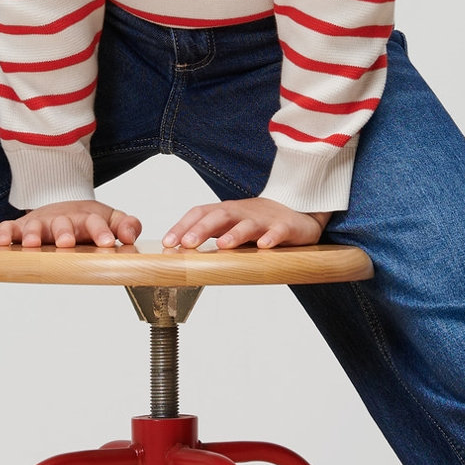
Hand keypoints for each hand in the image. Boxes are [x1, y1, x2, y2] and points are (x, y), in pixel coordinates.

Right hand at [0, 199, 142, 248]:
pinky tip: (2, 242)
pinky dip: (4, 233)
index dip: (102, 231)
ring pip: (34, 226)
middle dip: (64, 232)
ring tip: (33, 243)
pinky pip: (8, 228)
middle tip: (67, 242)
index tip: (108, 242)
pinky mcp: (20, 227)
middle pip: (63, 224)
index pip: (95, 222)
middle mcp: (62, 220)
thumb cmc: (87, 220)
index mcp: (86, 218)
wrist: (62, 203)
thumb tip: (130, 234)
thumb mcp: (110, 219)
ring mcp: (40, 223)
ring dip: (33, 234)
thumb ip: (126, 225)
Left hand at [162, 196, 325, 250]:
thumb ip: (210, 236)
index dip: (182, 226)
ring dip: (235, 234)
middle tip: (187, 244)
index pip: (200, 213)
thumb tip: (178, 253)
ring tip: (223, 245)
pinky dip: (272, 237)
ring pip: (248, 224)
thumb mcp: (231, 227)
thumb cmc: (257, 222)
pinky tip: (265, 246)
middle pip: (220, 216)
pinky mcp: (286, 226)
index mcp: (226, 212)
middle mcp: (242, 213)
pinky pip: (279, 231)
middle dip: (202, 229)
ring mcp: (264, 219)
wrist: (297, 212)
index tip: (167, 242)